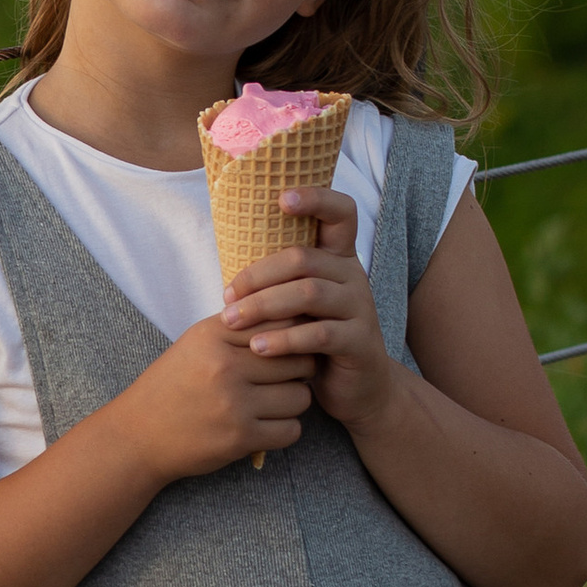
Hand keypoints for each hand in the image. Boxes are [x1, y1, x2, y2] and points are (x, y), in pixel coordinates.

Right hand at [111, 312, 319, 477]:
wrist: (137, 435)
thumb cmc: (172, 386)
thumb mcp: (196, 343)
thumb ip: (239, 327)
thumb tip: (293, 316)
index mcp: (214, 335)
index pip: (281, 322)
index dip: (293, 335)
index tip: (287, 347)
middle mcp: (225, 366)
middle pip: (298, 360)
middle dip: (298, 370)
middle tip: (283, 378)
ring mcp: (233, 403)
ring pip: (300, 397)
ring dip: (293, 402)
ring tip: (273, 403)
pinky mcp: (239, 438)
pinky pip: (291, 430)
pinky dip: (284, 430)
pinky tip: (267, 426)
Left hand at [219, 187, 397, 436]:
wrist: (357, 388)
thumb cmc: (315, 340)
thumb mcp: (299, 305)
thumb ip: (279, 281)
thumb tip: (227, 258)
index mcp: (338, 259)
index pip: (341, 213)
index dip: (315, 198)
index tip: (280, 198)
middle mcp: (353, 276)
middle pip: (303, 258)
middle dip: (257, 276)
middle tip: (227, 298)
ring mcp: (360, 308)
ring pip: (309, 293)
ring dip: (264, 306)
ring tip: (233, 321)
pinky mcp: (360, 342)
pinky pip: (320, 334)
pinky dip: (285, 339)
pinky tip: (258, 348)